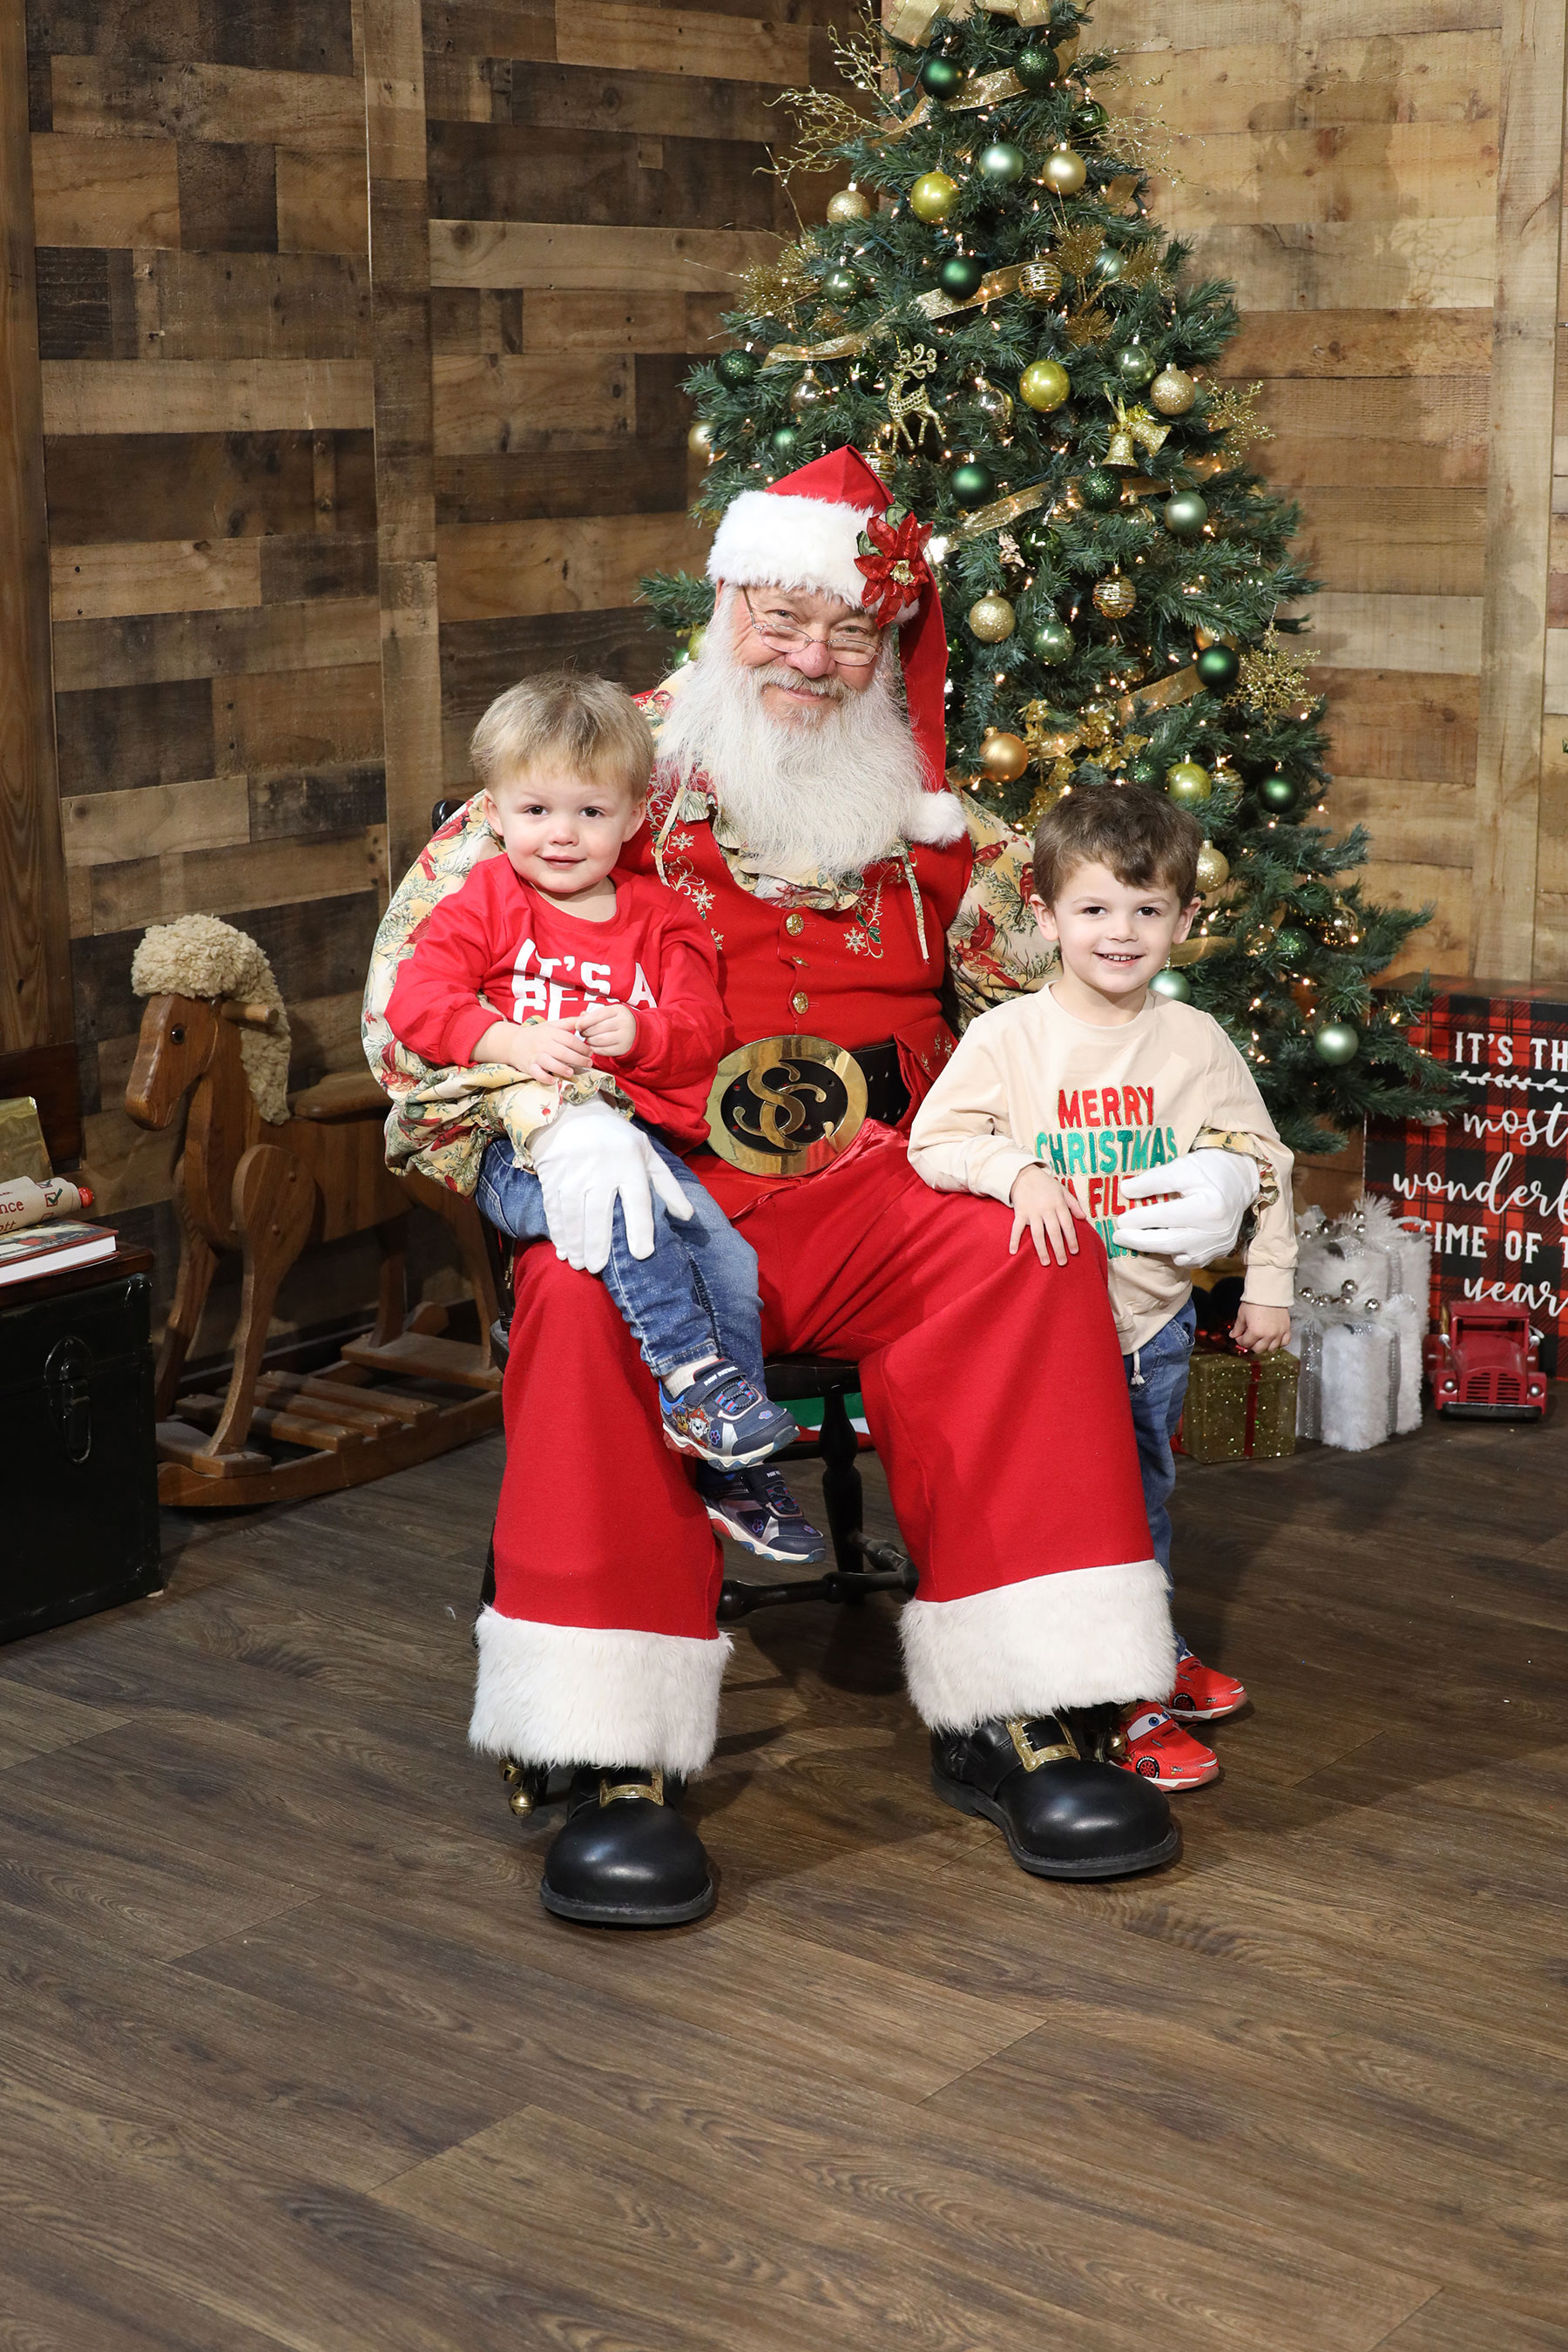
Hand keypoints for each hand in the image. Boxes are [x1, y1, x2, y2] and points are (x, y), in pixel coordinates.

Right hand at [475, 1017, 589, 1082]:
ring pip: (549, 1062)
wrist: (513, 1042)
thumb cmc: (536, 1034)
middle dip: (578, 1059)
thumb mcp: (552, 1024)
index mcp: (551, 1033)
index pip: (570, 1039)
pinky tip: (553, 1080)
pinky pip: (536, 1073)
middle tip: (588, 1064)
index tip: (590, 1052)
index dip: (582, 1046)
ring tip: (571, 1072)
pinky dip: (545, 1077)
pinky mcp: (529, 1066)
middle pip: (563, 1052)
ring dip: (561, 1068)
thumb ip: (569, 1022)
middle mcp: (543, 1044)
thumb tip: (586, 1016)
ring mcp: (536, 1055)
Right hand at [528, 1098, 693, 1271]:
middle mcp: (602, 1169)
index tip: (642, 1254)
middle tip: (597, 1269)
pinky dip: (558, 1231)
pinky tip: (562, 1249)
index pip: (638, 1201)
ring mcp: (574, 1173)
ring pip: (574, 1215)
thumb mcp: (646, 1153)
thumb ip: (667, 1185)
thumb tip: (687, 1216)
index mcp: (630, 1163)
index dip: (641, 1229)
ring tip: (579, 1264)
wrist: (571, 1110)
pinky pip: (555, 1208)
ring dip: (576, 1243)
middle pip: (600, 1215)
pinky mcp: (552, 1175)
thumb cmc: (615, 1137)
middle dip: (598, 1245)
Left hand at [574, 1000, 637, 1058]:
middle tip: (582, 1033)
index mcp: (619, 1010)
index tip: (577, 1025)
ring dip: (589, 1040)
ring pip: (599, 1040)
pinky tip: (594, 1045)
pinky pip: (603, 1050)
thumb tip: (579, 1019)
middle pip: (597, 1028)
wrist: (637, 1032)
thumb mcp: (609, 1013)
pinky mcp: (623, 1048)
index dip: (585, 1021)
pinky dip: (595, 1048)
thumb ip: (594, 1015)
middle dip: (586, 1032)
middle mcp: (624, 1022)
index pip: (598, 1015)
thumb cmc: (618, 1020)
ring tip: (588, 1038)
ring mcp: (625, 1036)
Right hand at [1009, 1162, 1090, 1266]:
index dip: (1071, 1239)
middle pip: (1053, 1232)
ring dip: (1041, 1249)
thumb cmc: (1046, 1184)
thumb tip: (1083, 1217)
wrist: (1024, 1174)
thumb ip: (1073, 1204)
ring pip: (1037, 1234)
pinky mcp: (1020, 1213)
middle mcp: (1046, 1210)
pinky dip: (1014, 1240)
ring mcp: (1032, 1212)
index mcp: (1058, 1204)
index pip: (1067, 1225)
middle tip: (1062, 1262)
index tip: (1074, 1251)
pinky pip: (1016, 1228)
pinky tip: (1013, 1251)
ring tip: (1046, 1263)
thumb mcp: (1063, 1190)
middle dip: (1059, 1249)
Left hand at [1111, 1148, 1259, 1267]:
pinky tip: (1159, 1240)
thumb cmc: (1210, 1169)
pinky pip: (1186, 1259)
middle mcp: (1213, 1232)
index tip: (1119, 1219)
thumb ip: (1154, 1179)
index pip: (1164, 1217)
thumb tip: (1125, 1191)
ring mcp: (1216, 1247)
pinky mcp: (1216, 1254)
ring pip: (1175, 1253)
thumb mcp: (1183, 1166)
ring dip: (1152, 1248)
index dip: (1139, 1219)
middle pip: (1167, 1242)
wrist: (1242, 1181)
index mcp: (1207, 1207)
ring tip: (1133, 1238)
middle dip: (1138, 1240)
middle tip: (1117, 1236)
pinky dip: (1170, 1251)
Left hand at [1232, 1302, 1290, 1354]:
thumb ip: (1237, 1328)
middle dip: (1251, 1344)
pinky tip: (1273, 1338)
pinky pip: (1285, 1342)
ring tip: (1261, 1338)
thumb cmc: (1255, 1300)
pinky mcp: (1286, 1329)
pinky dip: (1279, 1342)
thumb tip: (1233, 1335)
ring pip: (1271, 1349)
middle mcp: (1268, 1335)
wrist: (1269, 1291)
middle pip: (1258, 1349)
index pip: (1246, 1344)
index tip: (1240, 1335)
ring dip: (1265, 1345)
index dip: (1240, 1340)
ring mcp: (1278, 1333)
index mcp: (1255, 1332)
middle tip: (1249, 1337)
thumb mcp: (1242, 1314)